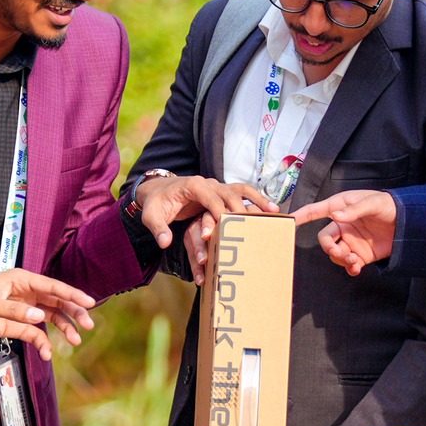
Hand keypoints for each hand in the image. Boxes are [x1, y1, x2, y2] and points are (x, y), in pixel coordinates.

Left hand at [0, 269, 95, 357]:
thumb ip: (14, 311)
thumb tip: (40, 316)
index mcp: (21, 280)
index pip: (52, 286)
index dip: (72, 294)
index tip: (89, 303)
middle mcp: (25, 293)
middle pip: (57, 302)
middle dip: (73, 313)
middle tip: (88, 326)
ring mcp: (21, 310)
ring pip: (50, 318)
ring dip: (64, 329)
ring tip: (75, 342)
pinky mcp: (14, 325)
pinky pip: (35, 334)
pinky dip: (43, 343)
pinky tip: (47, 354)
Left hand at [136, 175, 275, 274]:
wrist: (157, 190)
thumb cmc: (155, 203)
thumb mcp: (151, 215)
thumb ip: (157, 228)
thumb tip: (164, 242)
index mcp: (192, 185)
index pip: (210, 197)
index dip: (219, 211)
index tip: (228, 225)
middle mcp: (208, 183)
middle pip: (229, 193)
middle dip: (241, 208)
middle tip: (254, 224)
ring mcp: (216, 186)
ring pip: (240, 190)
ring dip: (257, 199)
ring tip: (274, 211)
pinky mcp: (221, 192)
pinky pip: (242, 193)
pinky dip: (256, 199)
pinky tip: (270, 209)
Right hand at [293, 190, 395, 275]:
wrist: (408, 223)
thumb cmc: (389, 205)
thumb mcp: (373, 203)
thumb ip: (354, 210)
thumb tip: (335, 215)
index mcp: (341, 208)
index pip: (316, 211)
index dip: (302, 215)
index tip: (289, 220)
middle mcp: (342, 226)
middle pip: (325, 239)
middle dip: (329, 247)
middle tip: (338, 252)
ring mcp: (351, 241)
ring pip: (335, 254)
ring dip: (341, 259)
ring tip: (355, 261)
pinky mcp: (360, 254)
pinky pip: (348, 264)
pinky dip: (350, 268)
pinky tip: (356, 269)